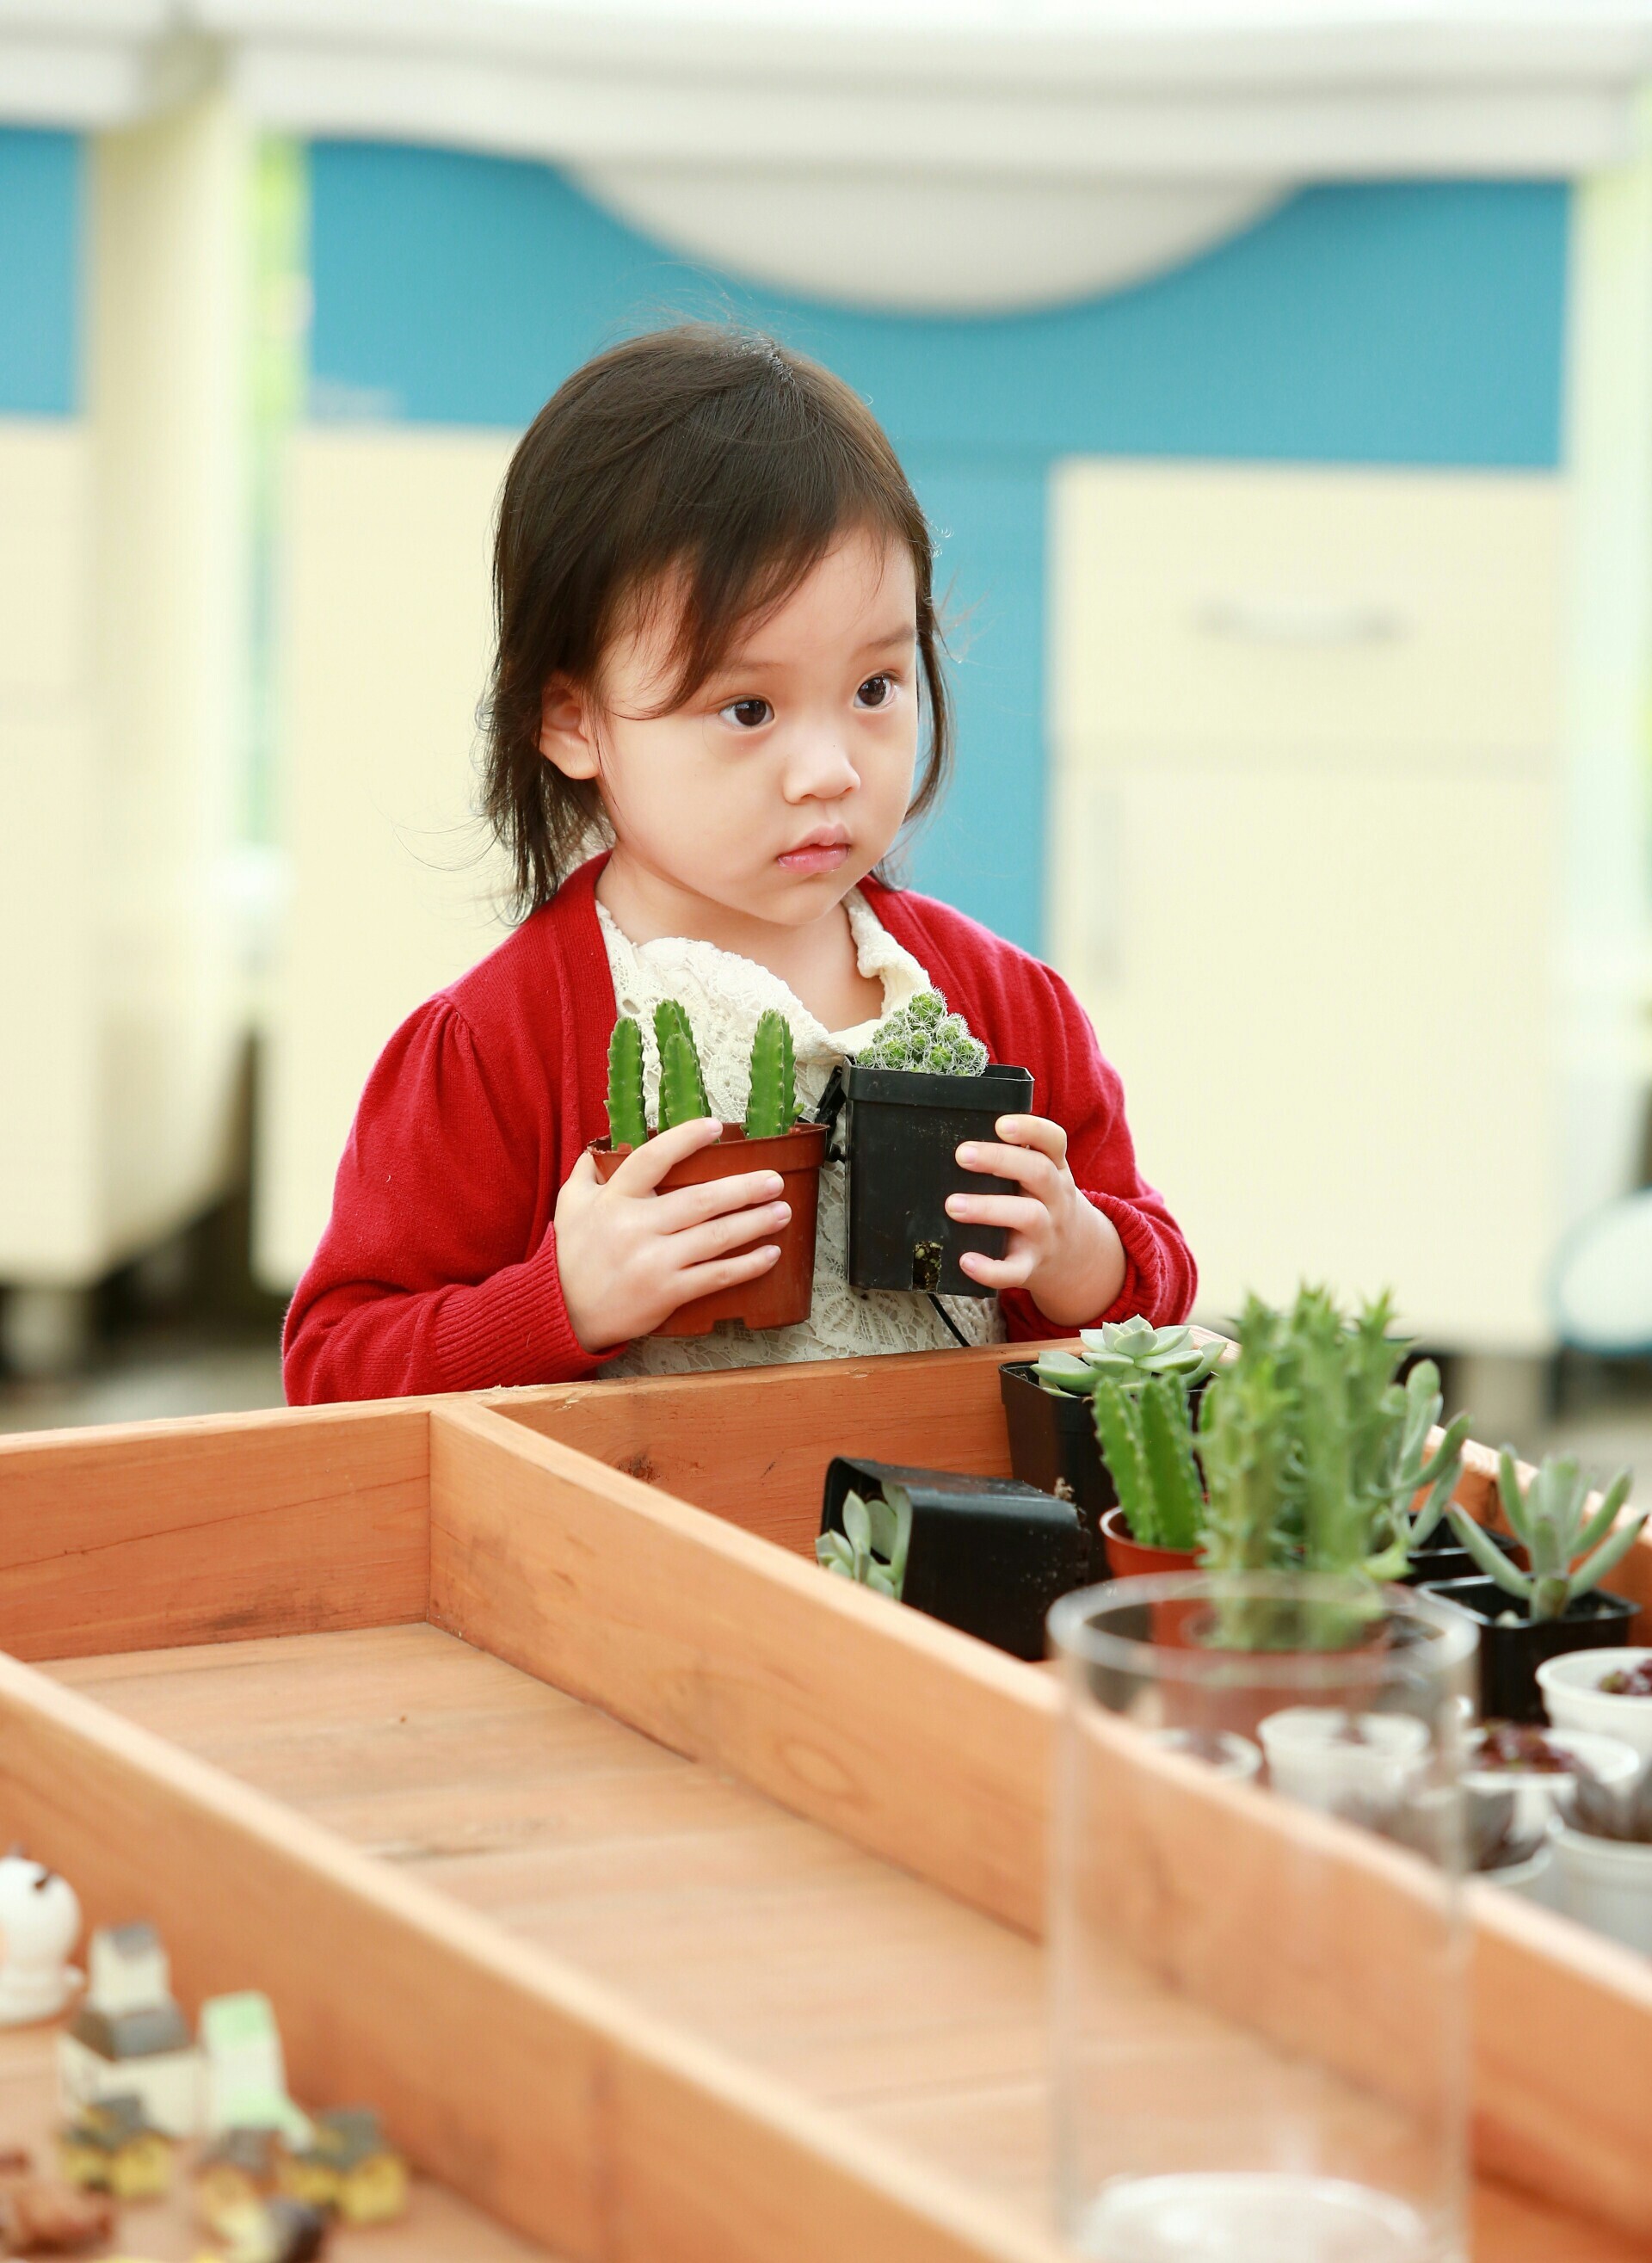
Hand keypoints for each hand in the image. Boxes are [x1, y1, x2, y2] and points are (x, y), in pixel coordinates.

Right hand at [554, 1118, 791, 1350]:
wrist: (563, 1312)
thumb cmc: (572, 1255)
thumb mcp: (570, 1205)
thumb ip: (587, 1171)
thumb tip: (601, 1145)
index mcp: (615, 1200)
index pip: (653, 1159)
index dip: (684, 1140)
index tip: (715, 1127)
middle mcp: (636, 1227)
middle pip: (700, 1201)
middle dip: (744, 1189)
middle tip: (775, 1180)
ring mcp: (654, 1262)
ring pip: (715, 1237)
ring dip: (755, 1223)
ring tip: (782, 1212)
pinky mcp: (667, 1292)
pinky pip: (715, 1276)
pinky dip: (747, 1266)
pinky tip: (770, 1254)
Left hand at [947, 1114, 1124, 1324]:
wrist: (1076, 1257)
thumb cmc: (1042, 1205)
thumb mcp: (1043, 1178)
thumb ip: (1015, 1159)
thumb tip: (959, 1139)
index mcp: (1055, 1170)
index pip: (1053, 1141)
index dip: (1030, 1129)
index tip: (1001, 1124)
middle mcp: (1056, 1199)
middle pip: (1038, 1173)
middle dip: (1000, 1161)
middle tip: (962, 1155)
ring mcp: (1046, 1234)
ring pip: (1028, 1216)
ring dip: (988, 1208)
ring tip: (953, 1205)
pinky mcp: (1032, 1266)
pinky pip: (1015, 1271)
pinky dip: (990, 1269)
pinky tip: (966, 1260)